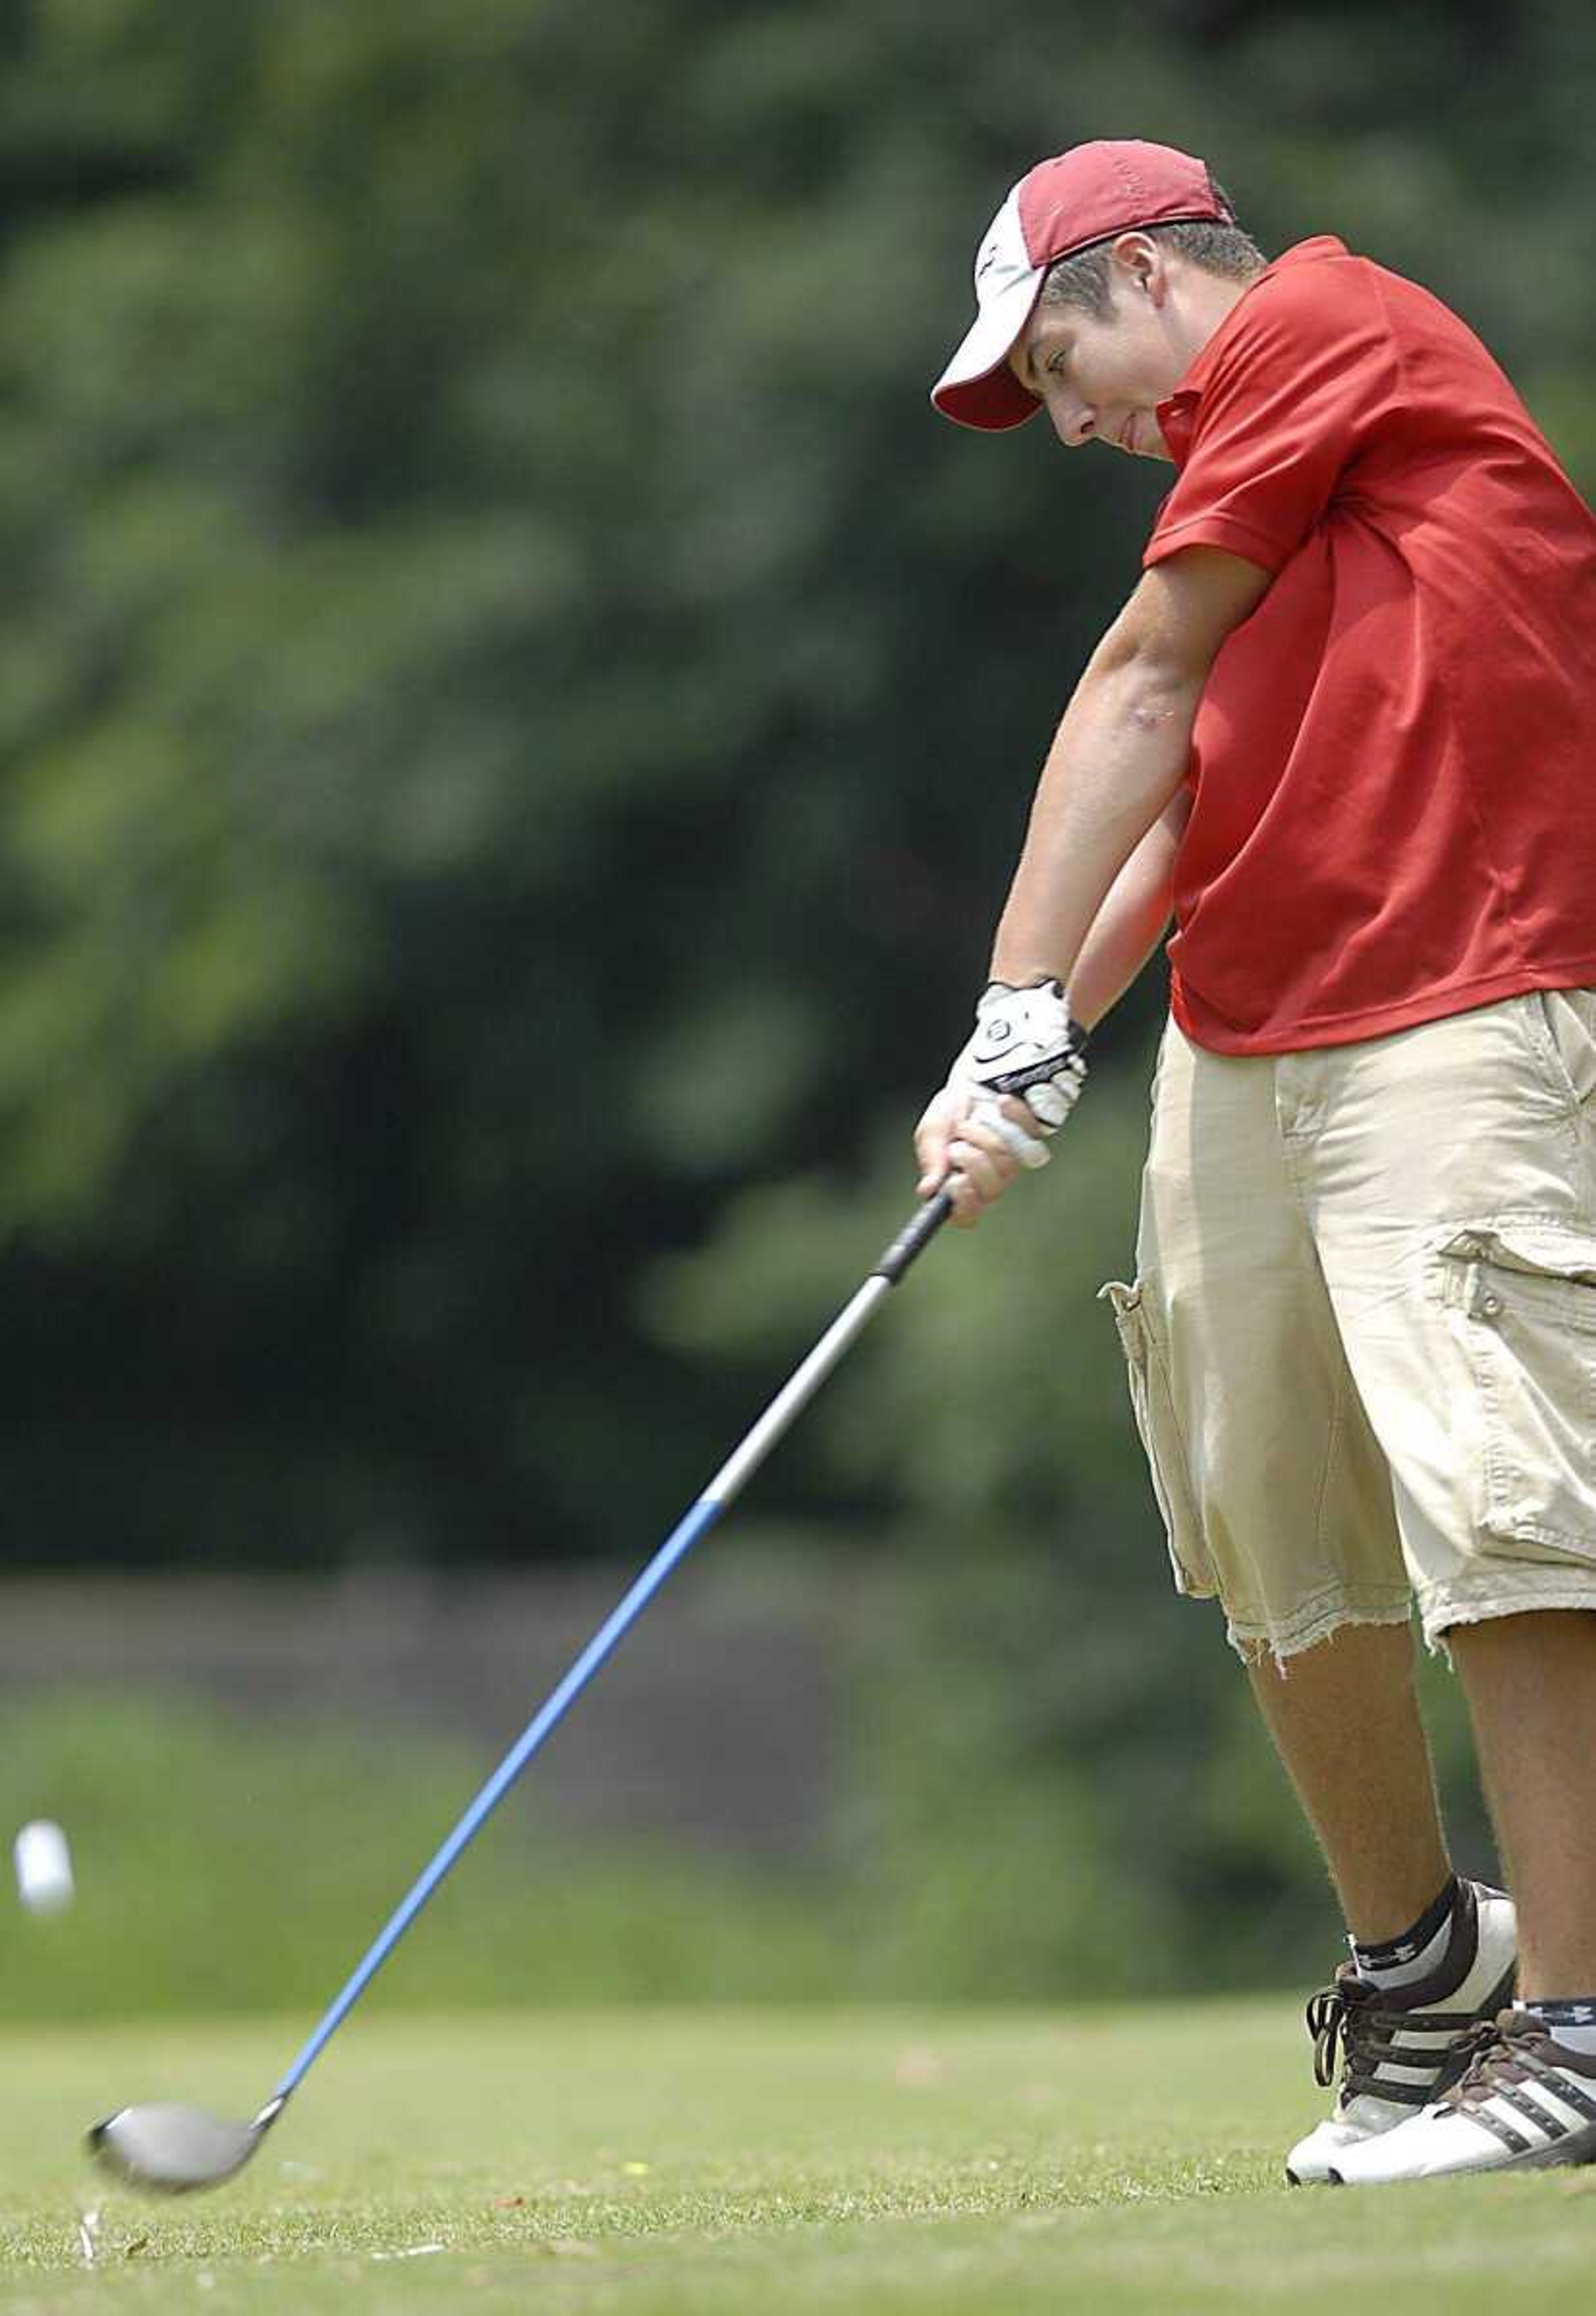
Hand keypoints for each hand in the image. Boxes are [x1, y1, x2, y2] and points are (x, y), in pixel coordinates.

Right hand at [915, 981, 1088, 1227]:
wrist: (988, 1068)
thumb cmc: (959, 1102)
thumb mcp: (935, 1124)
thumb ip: (930, 1155)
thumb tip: (927, 1191)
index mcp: (962, 1179)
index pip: (965, 1215)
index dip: (964, 1205)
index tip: (956, 1184)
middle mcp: (991, 1176)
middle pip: (989, 1192)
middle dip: (972, 1161)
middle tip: (961, 1140)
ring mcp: (1015, 1160)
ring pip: (1007, 1167)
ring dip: (987, 1138)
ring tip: (978, 1118)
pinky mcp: (1035, 1140)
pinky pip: (1027, 1138)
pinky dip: (1012, 1117)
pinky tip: (1004, 1104)